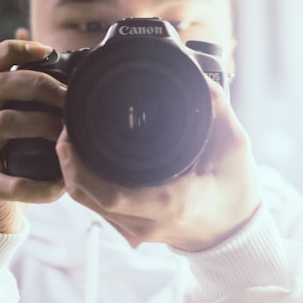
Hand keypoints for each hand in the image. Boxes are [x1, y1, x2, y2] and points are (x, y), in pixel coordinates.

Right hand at [0, 38, 66, 232]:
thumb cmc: (6, 162)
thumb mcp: (9, 126)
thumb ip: (25, 99)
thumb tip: (54, 55)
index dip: (13, 49)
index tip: (47, 50)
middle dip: (40, 84)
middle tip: (70, 97)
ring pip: (4, 123)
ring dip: (43, 124)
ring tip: (68, 136)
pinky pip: (11, 183)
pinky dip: (40, 185)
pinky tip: (61, 186)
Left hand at [57, 79, 261, 251]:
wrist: (235, 231)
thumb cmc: (236, 190)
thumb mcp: (234, 143)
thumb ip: (214, 105)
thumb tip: (194, 70)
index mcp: (172, 201)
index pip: (110, 193)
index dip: (79, 165)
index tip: (69, 134)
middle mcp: (147, 220)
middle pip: (87, 195)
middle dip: (67, 160)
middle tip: (66, 124)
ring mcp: (135, 229)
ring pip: (85, 201)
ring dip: (71, 169)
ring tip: (70, 135)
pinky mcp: (129, 229)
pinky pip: (94, 205)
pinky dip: (82, 180)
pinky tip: (82, 158)